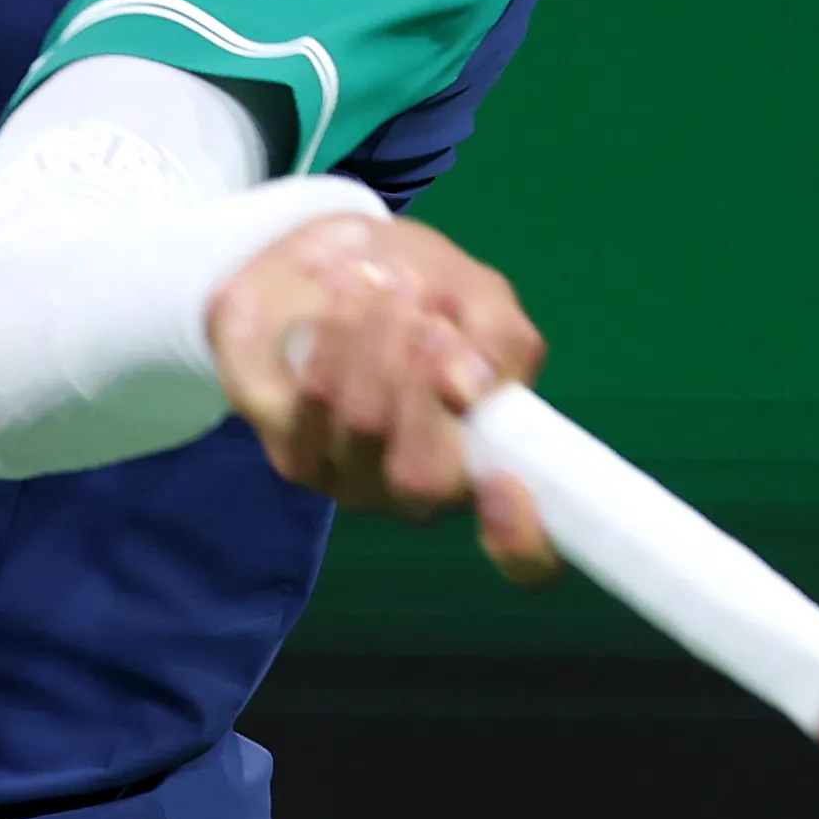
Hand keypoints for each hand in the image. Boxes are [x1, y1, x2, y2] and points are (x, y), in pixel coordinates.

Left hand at [205, 214, 559, 584]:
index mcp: (491, 465)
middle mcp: (426, 494)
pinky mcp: (295, 460)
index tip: (509, 482)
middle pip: (426, 477)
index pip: (523, 554)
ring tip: (383, 285)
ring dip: (375, 341)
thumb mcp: (482, 300)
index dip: (521, 538)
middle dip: (422, 382)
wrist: (331, 264)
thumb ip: (500, 341)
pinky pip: (315, 405)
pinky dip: (334, 339)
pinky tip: (343, 298)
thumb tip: (473, 386)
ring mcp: (357, 484)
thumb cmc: (424, 292)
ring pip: (366, 426)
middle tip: (424, 316)